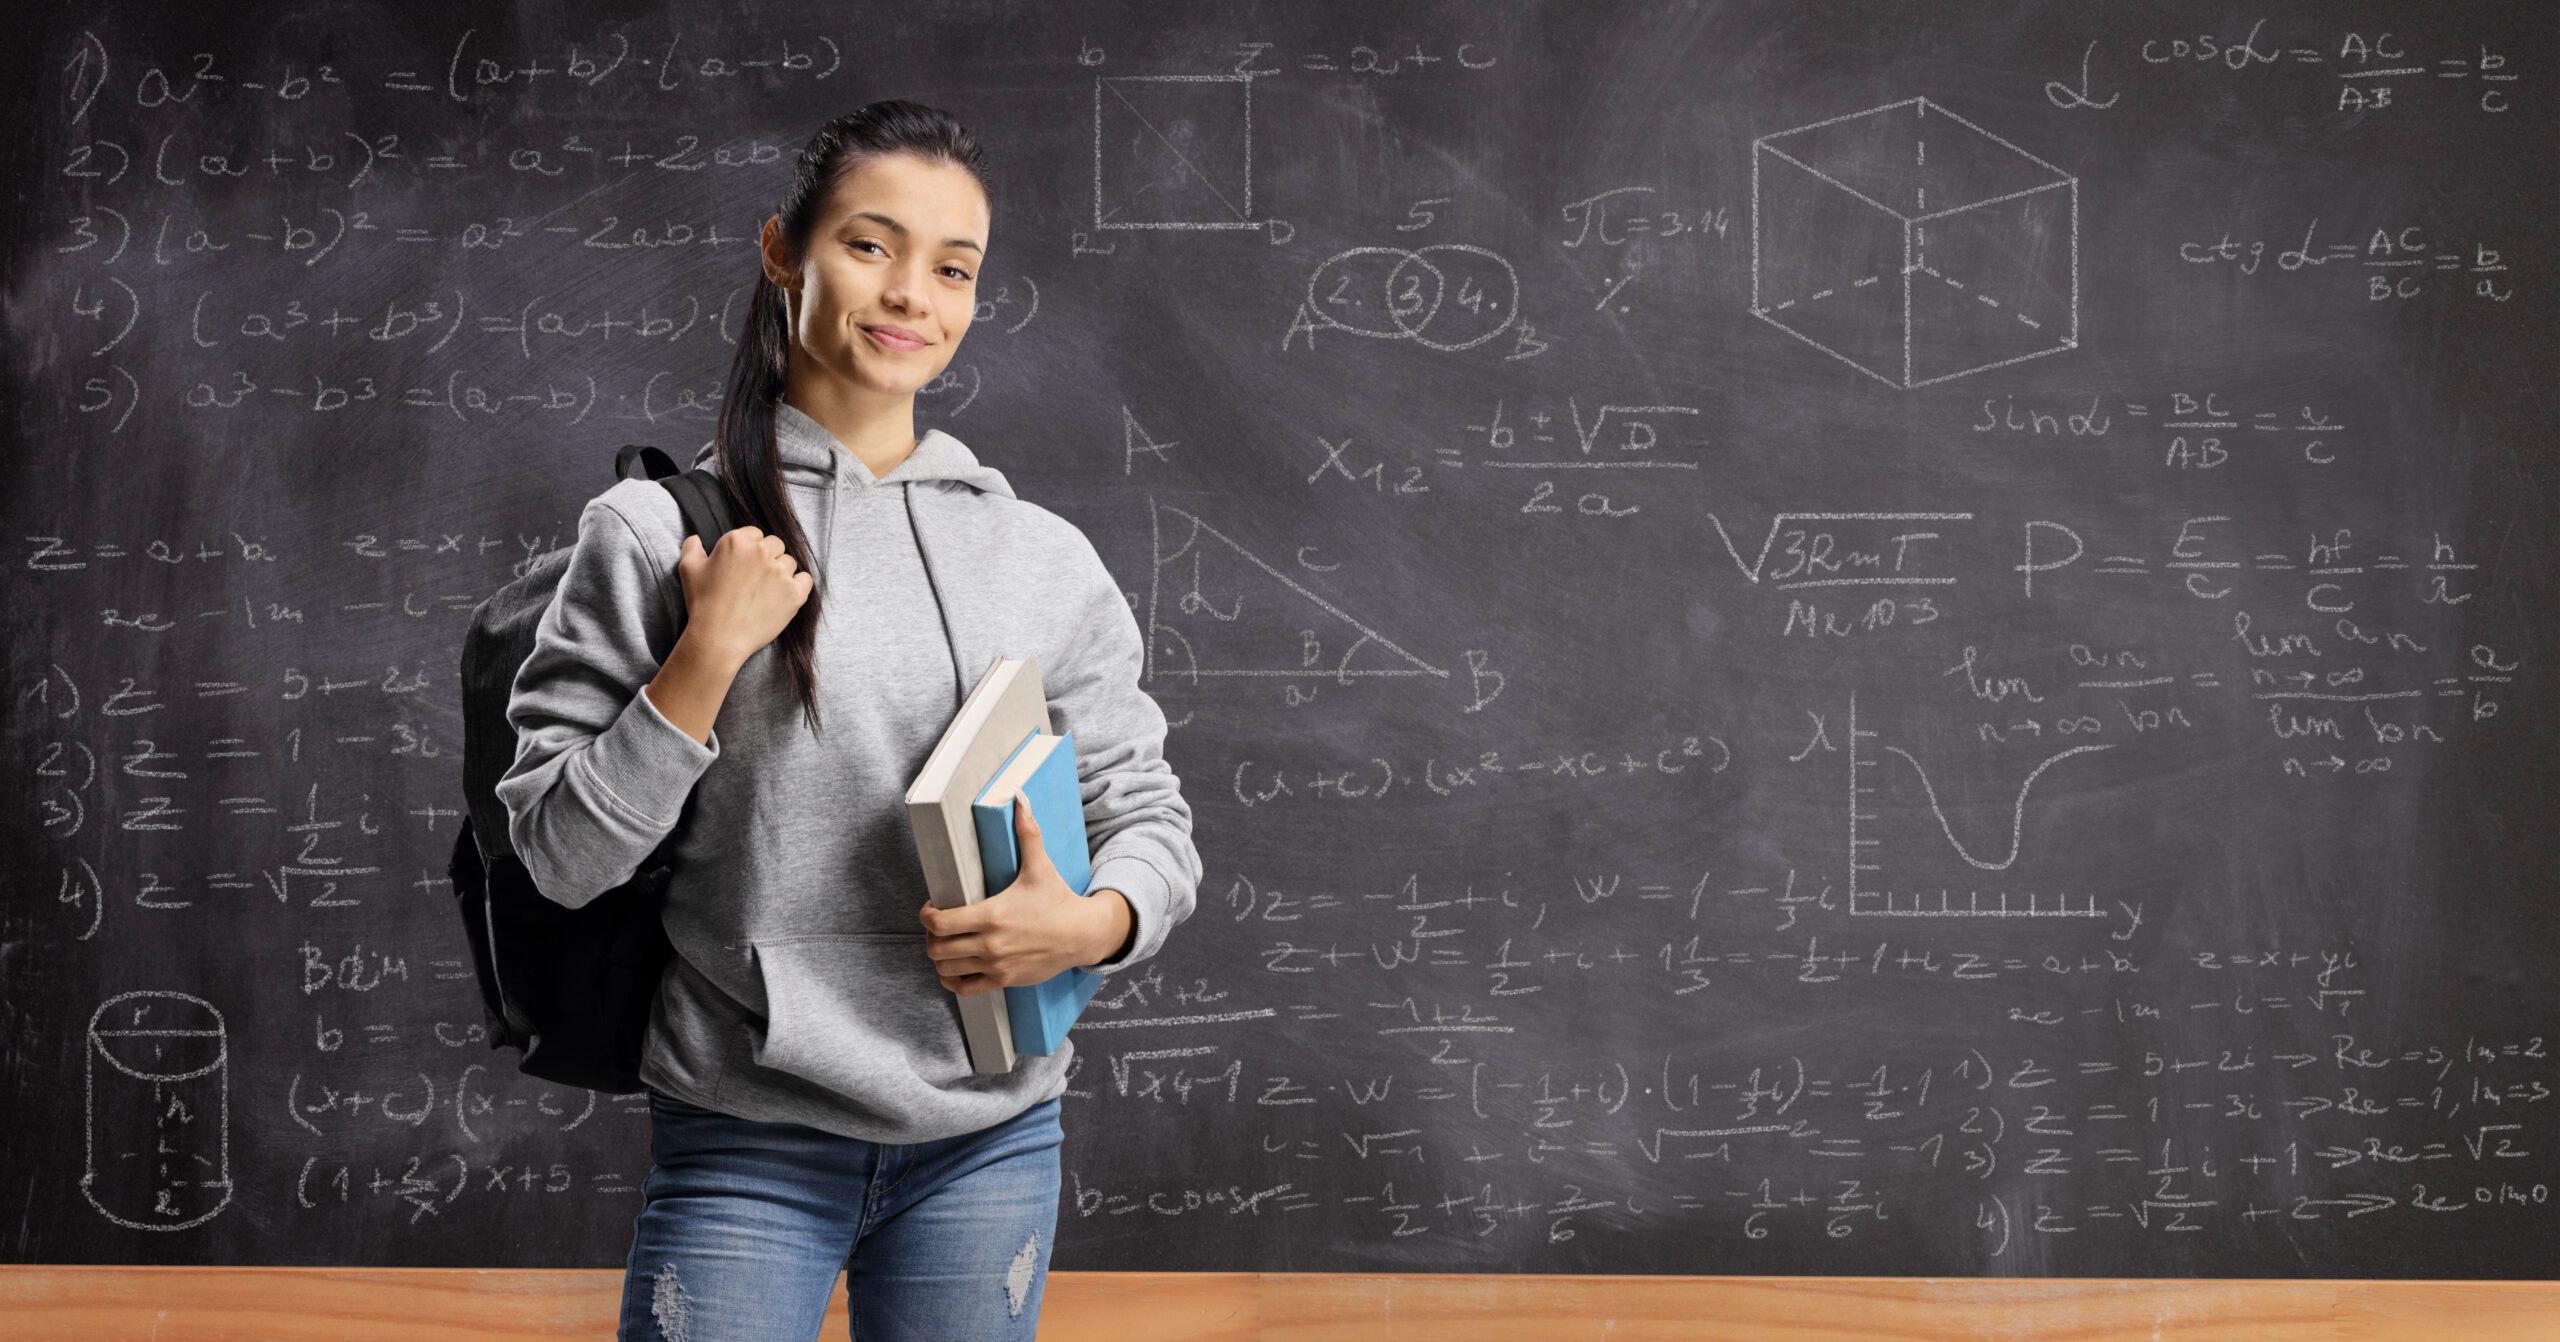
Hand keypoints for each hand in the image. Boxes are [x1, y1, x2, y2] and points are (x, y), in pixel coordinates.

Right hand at [675, 525, 812, 662]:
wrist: (718, 637)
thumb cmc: (702, 603)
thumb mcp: (688, 570)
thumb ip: (692, 547)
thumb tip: (697, 539)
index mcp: (737, 541)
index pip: (755, 534)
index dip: (750, 549)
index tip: (744, 565)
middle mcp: (762, 552)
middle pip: (775, 545)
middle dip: (767, 557)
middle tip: (755, 579)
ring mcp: (780, 572)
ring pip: (789, 562)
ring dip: (781, 572)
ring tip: (766, 591)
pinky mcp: (794, 593)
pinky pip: (805, 579)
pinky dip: (798, 585)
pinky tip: (784, 595)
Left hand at [920, 796, 1125, 995]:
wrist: (1083, 935)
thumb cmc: (1057, 899)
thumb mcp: (1039, 866)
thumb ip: (1026, 832)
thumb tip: (1019, 796)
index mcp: (992, 914)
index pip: (939, 922)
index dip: (926, 914)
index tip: (932, 906)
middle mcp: (991, 944)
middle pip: (937, 948)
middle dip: (930, 936)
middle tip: (938, 926)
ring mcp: (996, 965)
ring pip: (946, 970)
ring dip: (940, 958)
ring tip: (946, 944)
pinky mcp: (1004, 980)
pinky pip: (965, 989)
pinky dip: (953, 981)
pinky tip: (954, 969)